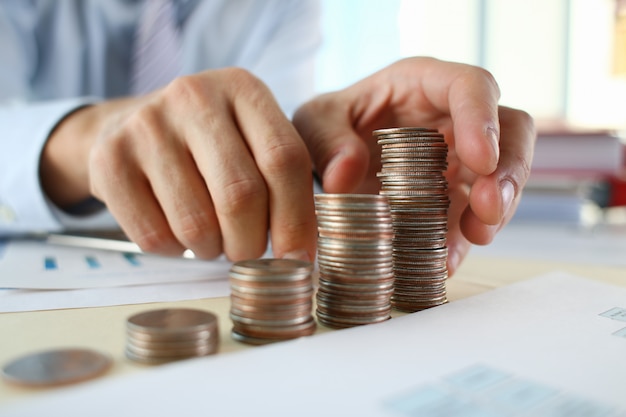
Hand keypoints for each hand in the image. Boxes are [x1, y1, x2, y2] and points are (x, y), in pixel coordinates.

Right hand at [40, 68, 316, 260]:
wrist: (130, 126)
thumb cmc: (209, 144)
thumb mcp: (254, 139)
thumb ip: (286, 179)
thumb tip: (301, 254)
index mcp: (243, 88)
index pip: (284, 160)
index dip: (298, 219)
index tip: (299, 258)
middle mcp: (194, 96)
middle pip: (241, 195)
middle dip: (251, 244)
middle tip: (248, 254)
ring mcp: (146, 125)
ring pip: (196, 224)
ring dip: (212, 250)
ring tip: (212, 240)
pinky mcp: (109, 159)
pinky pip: (154, 236)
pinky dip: (174, 251)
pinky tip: (177, 234)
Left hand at [293, 57, 535, 275]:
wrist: (328, 153)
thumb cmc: (328, 124)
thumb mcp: (314, 122)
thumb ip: (326, 141)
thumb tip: (345, 176)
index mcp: (423, 83)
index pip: (470, 85)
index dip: (483, 119)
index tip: (481, 160)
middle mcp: (452, 118)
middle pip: (510, 130)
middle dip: (508, 170)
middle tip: (489, 209)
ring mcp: (459, 158)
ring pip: (502, 176)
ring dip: (497, 209)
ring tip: (475, 237)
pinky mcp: (454, 196)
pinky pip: (470, 216)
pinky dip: (462, 240)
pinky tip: (446, 262)